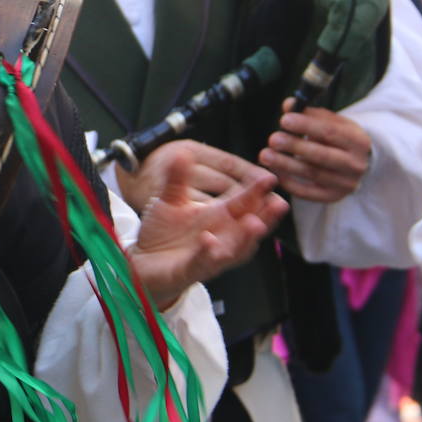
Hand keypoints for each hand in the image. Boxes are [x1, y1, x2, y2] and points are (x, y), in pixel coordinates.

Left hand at [127, 141, 288, 307]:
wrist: (142, 262)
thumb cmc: (164, 232)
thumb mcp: (171, 200)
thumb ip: (177, 178)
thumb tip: (182, 152)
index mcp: (219, 216)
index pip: (244, 202)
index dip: (257, 192)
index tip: (270, 178)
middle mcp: (221, 236)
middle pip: (248, 227)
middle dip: (265, 217)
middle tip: (279, 204)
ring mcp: (209, 256)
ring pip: (234, 248)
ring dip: (245, 237)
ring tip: (254, 224)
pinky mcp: (191, 270)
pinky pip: (203, 262)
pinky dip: (208, 252)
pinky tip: (209, 240)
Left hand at [259, 99, 370, 202]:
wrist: (356, 164)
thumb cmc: (338, 138)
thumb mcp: (331, 122)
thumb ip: (310, 113)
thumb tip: (288, 104)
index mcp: (358, 141)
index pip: (330, 132)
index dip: (306, 126)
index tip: (284, 120)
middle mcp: (356, 164)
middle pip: (322, 155)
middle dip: (295, 146)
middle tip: (272, 139)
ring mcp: (346, 184)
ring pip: (312, 174)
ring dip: (286, 164)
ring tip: (265, 155)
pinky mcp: (333, 198)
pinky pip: (308, 192)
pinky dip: (289, 182)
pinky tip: (274, 172)